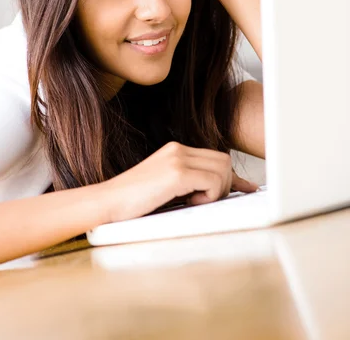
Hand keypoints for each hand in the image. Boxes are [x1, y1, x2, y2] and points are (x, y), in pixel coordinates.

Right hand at [102, 141, 257, 222]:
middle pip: (224, 160)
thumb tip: (218, 189)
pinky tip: (189, 202)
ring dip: (216, 191)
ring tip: (193, 202)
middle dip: (224, 184)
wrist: (107, 203)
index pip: (215, 156)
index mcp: (175, 150)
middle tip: (204, 201)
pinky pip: (212, 181)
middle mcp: (178, 149)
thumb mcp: (166, 187)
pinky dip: (208, 195)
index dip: (232, 175)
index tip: (245, 187)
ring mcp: (177, 158)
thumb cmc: (134, 202)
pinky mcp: (176, 173)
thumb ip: (190, 183)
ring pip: (222, 169)